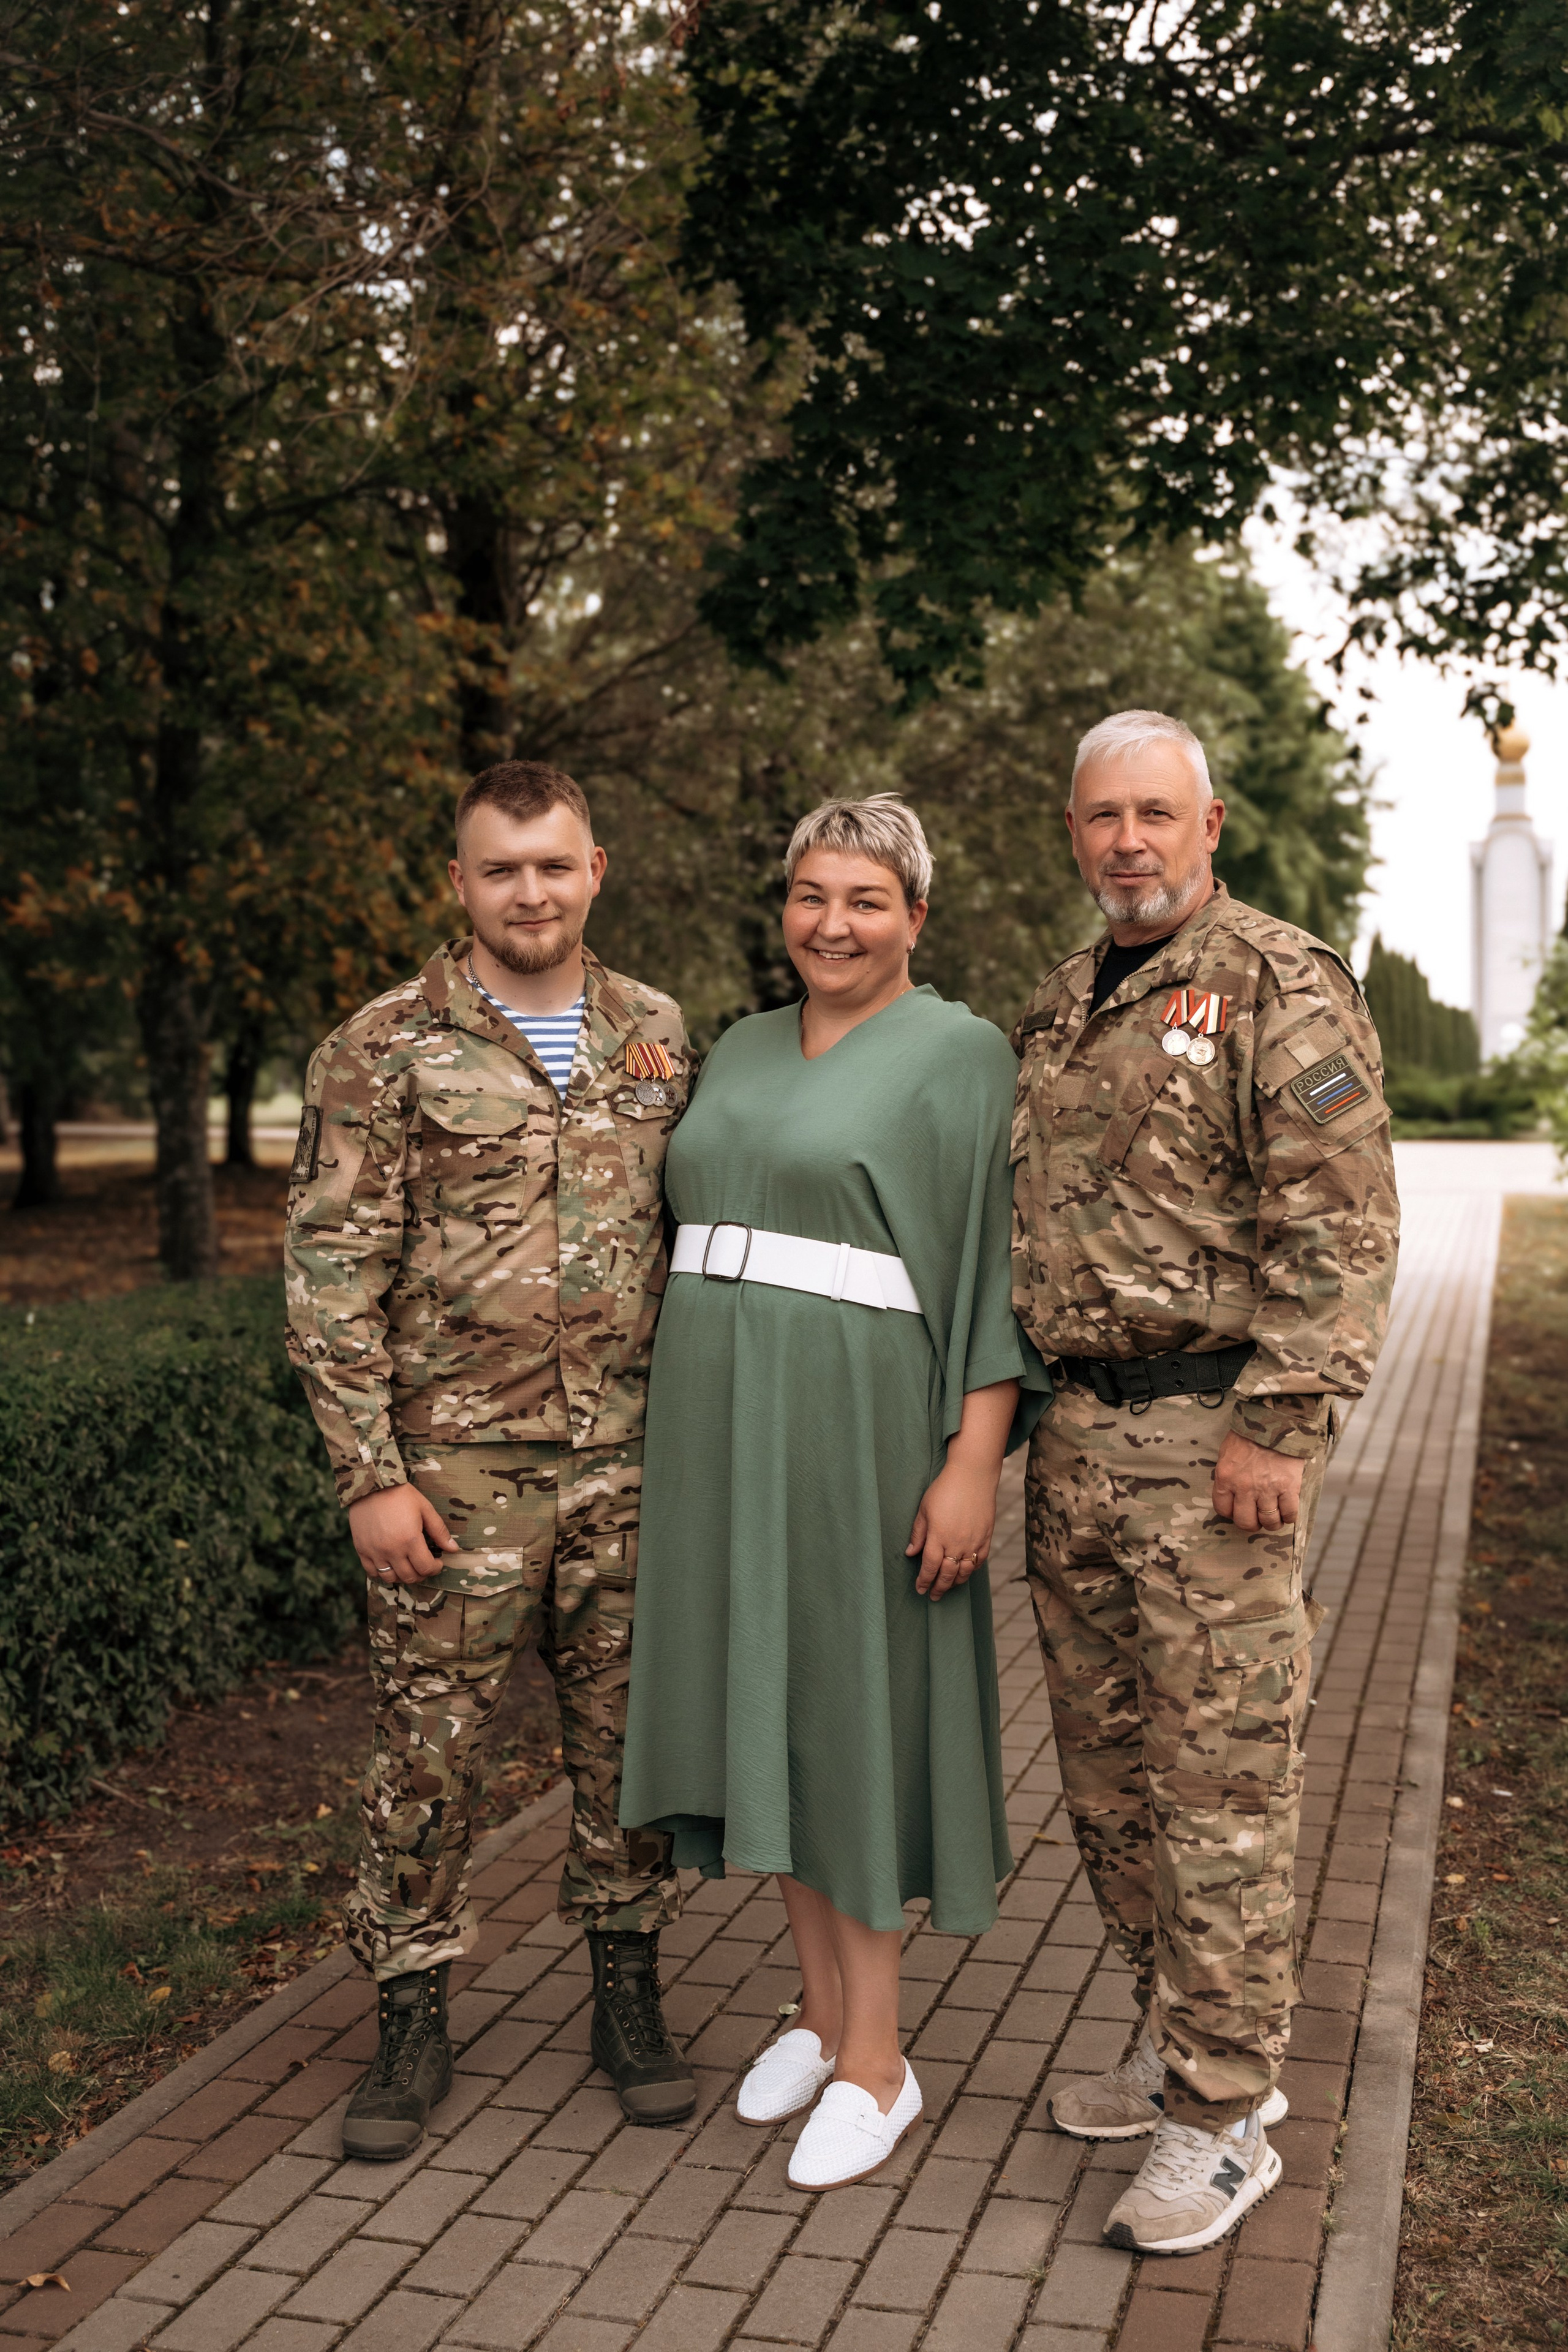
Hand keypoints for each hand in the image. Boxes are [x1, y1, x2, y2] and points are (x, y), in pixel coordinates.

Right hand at [348, 1485, 457, 1584]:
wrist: (371, 1485)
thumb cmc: (400, 1495)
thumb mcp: (425, 1508)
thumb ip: (439, 1531)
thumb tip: (453, 1549)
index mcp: (410, 1540)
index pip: (425, 1568)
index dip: (435, 1569)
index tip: (438, 1563)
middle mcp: (391, 1550)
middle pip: (409, 1576)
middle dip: (421, 1574)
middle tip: (425, 1565)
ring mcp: (375, 1552)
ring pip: (390, 1578)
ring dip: (402, 1576)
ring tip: (408, 1566)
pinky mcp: (362, 1550)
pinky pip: (372, 1572)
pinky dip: (382, 1573)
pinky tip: (390, 1564)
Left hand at [906, 1459, 998, 1598]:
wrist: (972, 1476)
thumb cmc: (944, 1489)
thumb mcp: (924, 1509)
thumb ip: (918, 1533)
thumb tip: (910, 1553)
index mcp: (938, 1536)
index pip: (929, 1567)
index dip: (924, 1580)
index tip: (920, 1588)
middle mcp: (956, 1543)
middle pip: (947, 1574)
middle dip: (939, 1587)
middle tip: (933, 1595)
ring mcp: (973, 1542)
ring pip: (965, 1572)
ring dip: (955, 1583)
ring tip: (947, 1587)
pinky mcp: (986, 1537)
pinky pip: (979, 1561)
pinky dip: (971, 1570)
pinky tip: (964, 1572)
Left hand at [1212, 1433, 1304, 1532]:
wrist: (1275, 1420)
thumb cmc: (1249, 1434)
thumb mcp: (1227, 1452)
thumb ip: (1227, 1475)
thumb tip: (1229, 1493)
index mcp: (1225, 1477)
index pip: (1223, 1509)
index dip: (1231, 1513)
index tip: (1239, 1510)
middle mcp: (1244, 1487)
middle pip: (1245, 1521)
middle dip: (1252, 1524)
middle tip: (1258, 1518)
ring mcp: (1267, 1488)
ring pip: (1268, 1520)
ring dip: (1272, 1523)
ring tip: (1275, 1517)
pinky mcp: (1289, 1487)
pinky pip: (1289, 1513)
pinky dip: (1289, 1517)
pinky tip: (1288, 1512)